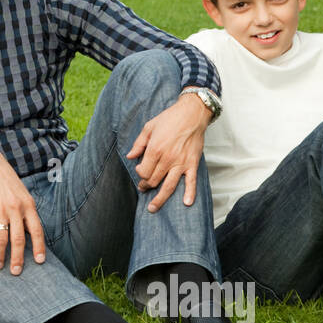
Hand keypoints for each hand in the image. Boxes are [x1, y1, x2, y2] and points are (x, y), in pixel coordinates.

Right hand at [0, 139, 45, 275]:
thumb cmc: (6, 181)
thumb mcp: (22, 194)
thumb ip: (26, 212)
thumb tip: (30, 233)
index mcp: (28, 205)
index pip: (37, 230)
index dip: (39, 247)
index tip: (39, 262)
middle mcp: (16, 208)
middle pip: (19, 239)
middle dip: (18, 258)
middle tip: (16, 272)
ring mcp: (0, 209)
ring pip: (2, 239)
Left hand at [125, 92, 210, 212]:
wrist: (192, 113)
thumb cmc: (169, 119)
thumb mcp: (149, 127)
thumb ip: (138, 144)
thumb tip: (130, 157)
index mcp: (155, 150)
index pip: (144, 172)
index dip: (140, 174)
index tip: (140, 171)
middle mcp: (167, 159)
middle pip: (154, 180)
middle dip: (146, 186)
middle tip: (144, 188)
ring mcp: (181, 163)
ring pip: (169, 186)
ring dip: (160, 199)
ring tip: (153, 208)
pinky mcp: (192, 164)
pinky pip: (191, 181)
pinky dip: (189, 193)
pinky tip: (186, 203)